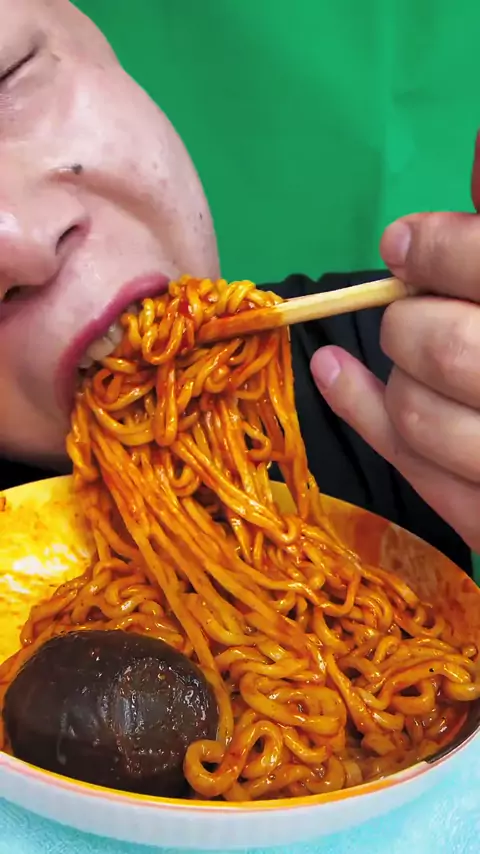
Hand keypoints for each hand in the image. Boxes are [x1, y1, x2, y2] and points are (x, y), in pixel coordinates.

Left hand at [311, 138, 479, 552]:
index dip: (438, 249)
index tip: (404, 243)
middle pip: (445, 348)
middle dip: (410, 320)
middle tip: (411, 310)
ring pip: (420, 417)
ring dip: (398, 374)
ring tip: (412, 355)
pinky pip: (415, 474)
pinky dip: (363, 414)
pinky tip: (336, 378)